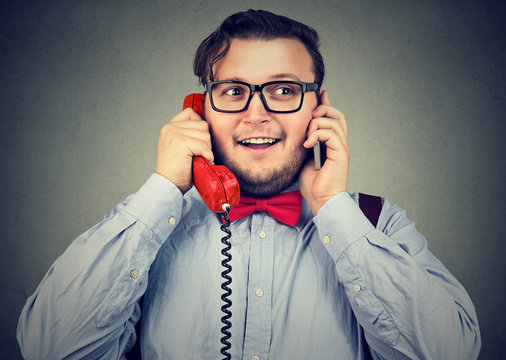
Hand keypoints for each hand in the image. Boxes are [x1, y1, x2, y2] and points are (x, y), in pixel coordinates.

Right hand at [156, 108, 213, 193]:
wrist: (168, 185)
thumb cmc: (177, 170)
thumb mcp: (179, 146)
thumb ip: (188, 134)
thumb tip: (207, 128)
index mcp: (169, 127)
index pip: (191, 113)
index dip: (199, 125)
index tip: (198, 141)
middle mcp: (170, 128)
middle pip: (202, 124)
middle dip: (205, 140)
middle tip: (198, 154)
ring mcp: (174, 134)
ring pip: (205, 134)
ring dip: (206, 149)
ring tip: (198, 158)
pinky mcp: (180, 142)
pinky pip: (204, 145)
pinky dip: (207, 156)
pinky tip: (201, 162)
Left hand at [299, 90, 349, 214]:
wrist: (321, 201)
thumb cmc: (313, 186)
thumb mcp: (304, 159)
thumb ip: (305, 145)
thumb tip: (300, 134)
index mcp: (332, 145)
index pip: (333, 118)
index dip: (326, 105)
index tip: (319, 95)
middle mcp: (340, 144)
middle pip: (338, 115)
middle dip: (323, 110)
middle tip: (309, 116)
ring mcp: (342, 149)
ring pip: (334, 122)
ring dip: (316, 124)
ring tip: (306, 136)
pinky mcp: (341, 154)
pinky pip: (332, 134)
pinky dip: (317, 134)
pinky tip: (308, 144)